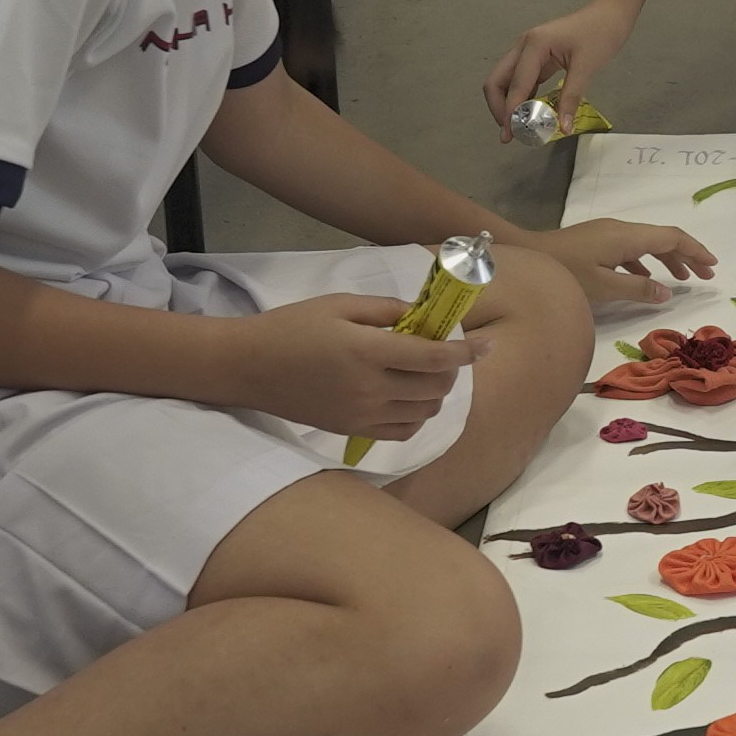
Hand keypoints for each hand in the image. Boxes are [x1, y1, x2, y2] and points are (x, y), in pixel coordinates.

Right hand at [234, 293, 479, 436]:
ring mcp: (362, 415)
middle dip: (451, 369)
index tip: (486, 345)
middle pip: (434, 387)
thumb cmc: (292, 327)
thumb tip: (424, 317)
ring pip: (424, 412)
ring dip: (435, 392)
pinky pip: (403, 431)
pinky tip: (408, 398)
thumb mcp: (339, 304)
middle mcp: (369, 389)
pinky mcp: (352, 431)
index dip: (466, 353)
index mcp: (367, 351)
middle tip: (442, 351)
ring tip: (423, 373)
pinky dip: (417, 415)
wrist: (248, 367)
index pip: (433, 359)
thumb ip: (387, 310)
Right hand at [481, 0, 630, 137]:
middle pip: (497, 81)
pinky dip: (520, 98)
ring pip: (505, 81)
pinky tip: (529, 114)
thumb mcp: (587, 67)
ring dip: (507, 104)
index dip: (510, 111)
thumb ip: (571, 98)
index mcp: (533, 45)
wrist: (609, 14)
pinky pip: (520, 81)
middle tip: (509, 133)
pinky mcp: (536, 57)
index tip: (511, 135)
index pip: (515, 85)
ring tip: (517, 128)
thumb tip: (563, 127)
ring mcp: (527, 51)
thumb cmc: (600, 34)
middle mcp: (523, 46)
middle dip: (499, 108)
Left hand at [538, 214, 720, 303]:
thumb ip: (638, 290)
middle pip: (663, 238)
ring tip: (681, 279)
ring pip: (647, 243)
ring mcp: (607, 233)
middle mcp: (620, 230)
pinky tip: (645, 280)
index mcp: (626, 237)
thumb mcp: (603, 287)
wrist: (526, 255)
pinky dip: (645, 262)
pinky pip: (631, 249)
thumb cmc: (565, 272)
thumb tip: (667, 292)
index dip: (695, 250)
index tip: (712, 266)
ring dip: (667, 259)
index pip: (671, 238)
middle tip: (705, 275)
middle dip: (686, 255)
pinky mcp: (596, 241)